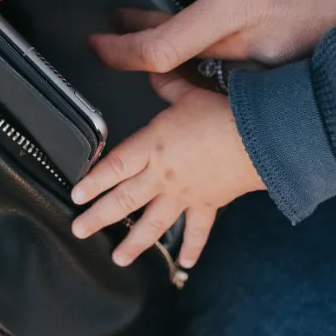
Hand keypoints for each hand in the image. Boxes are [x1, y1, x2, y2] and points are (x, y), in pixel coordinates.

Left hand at [71, 74, 263, 268]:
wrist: (259, 139)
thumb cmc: (222, 115)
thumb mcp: (187, 94)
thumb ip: (167, 85)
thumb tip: (153, 71)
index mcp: (152, 147)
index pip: (114, 166)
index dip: (93, 181)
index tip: (76, 194)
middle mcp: (162, 175)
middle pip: (123, 200)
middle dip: (98, 217)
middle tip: (79, 230)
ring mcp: (184, 194)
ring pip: (153, 224)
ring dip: (134, 243)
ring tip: (118, 259)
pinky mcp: (208, 204)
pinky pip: (197, 231)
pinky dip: (192, 248)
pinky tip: (184, 264)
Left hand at [92, 0, 335, 69]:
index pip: (160, 45)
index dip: (119, 52)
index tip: (98, 43)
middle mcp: (251, 41)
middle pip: (173, 60)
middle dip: (140, 47)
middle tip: (121, 29)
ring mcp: (271, 68)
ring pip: (202, 72)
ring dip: (177, 58)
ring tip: (161, 31)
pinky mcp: (287, 81)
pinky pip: (235, 80)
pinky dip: (215, 66)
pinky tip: (211, 49)